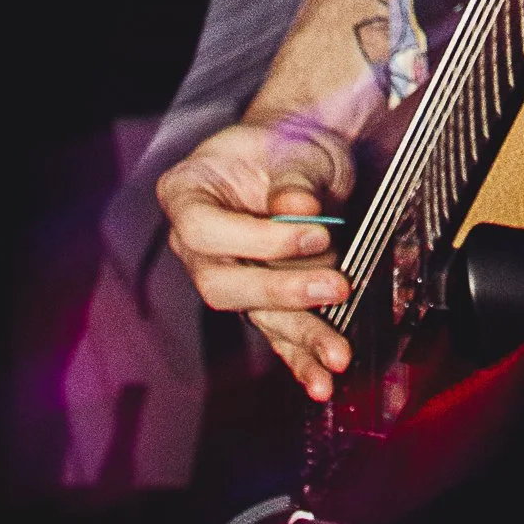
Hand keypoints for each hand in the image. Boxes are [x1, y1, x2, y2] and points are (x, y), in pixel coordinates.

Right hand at [158, 118, 357, 401]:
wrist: (301, 156)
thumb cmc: (287, 144)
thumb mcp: (294, 145)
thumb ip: (293, 176)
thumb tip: (297, 208)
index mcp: (187, 193)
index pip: (204, 229)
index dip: (256, 239)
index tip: (316, 232)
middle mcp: (196, 244)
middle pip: (221, 283)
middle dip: (280, 292)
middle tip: (336, 286)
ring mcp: (226, 275)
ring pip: (254, 315)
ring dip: (300, 335)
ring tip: (337, 355)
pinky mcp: (258, 301)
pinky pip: (275, 334)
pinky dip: (301, 356)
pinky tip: (322, 379)